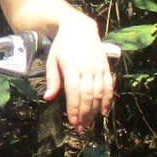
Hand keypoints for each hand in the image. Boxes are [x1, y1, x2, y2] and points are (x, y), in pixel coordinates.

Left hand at [43, 14, 114, 131]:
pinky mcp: (105, 67)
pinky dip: (108, 100)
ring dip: (94, 110)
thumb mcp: (52, 60)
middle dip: (84, 114)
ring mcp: (98, 68)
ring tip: (89, 123)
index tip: (72, 122)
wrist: (79, 28)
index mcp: (72, 67)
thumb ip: (52, 80)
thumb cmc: (62, 46)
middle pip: (87, 95)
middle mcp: (87, 68)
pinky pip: (109, 86)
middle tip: (80, 128)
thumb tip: (48, 98)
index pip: (74, 92)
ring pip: (99, 93)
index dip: (74, 108)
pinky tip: (103, 112)